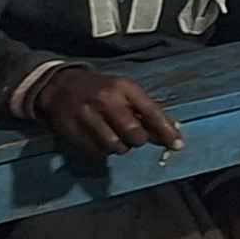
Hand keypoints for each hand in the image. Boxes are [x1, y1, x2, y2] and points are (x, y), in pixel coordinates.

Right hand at [34, 66, 183, 163]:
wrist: (62, 86)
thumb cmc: (102, 90)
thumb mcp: (125, 91)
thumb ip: (146, 111)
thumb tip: (170, 134)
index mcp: (123, 87)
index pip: (151, 112)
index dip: (166, 130)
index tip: (178, 145)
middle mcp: (106, 100)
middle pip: (133, 133)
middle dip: (138, 140)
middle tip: (134, 137)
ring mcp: (87, 115)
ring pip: (115, 146)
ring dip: (120, 148)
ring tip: (116, 137)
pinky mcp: (72, 130)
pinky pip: (96, 152)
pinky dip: (103, 151)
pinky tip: (100, 139)